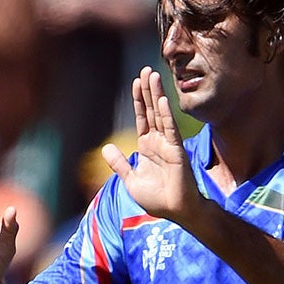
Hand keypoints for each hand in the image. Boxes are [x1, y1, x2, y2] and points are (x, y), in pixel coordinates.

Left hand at [101, 67, 206, 229]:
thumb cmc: (157, 200)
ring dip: (157, 95)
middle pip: (151, 111)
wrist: (176, 212)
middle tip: (146, 70)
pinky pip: (170, 130)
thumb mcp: (131, 180)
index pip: (142, 118)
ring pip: (160, 115)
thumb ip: (119, 164)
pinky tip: (162, 101)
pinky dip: (166, 116)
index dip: (138, 100)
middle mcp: (158, 142)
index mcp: (147, 147)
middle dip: (148, 90)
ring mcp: (168, 145)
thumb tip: (106, 148)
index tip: (136, 82)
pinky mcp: (177, 152)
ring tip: (153, 75)